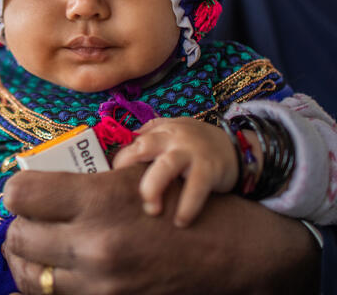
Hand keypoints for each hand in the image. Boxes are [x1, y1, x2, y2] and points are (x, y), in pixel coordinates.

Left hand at [2, 167, 318, 294]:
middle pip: (18, 238)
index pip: (21, 195)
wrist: (231, 252)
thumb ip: (80, 183)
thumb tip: (33, 189)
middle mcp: (94, 246)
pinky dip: (44, 286)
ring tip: (33, 248)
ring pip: (29, 277)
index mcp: (98, 201)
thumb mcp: (131, 176)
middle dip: (18, 227)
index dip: (17, 190)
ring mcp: (100, 285)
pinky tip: (49, 273)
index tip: (25, 192)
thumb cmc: (180, 201)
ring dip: (25, 259)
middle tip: (28, 220)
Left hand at [113, 117, 237, 226]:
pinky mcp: (210, 168)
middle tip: (123, 194)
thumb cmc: (198, 144)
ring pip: (166, 165)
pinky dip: (187, 206)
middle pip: (144, 147)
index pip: (133, 143)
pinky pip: (196, 188)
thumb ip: (151, 136)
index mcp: (161, 131)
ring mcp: (192, 151)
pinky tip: (180, 221)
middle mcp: (173, 137)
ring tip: (152, 210)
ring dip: (153, 188)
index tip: (114, 183)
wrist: (238, 148)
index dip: (121, 162)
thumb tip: (124, 150)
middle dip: (128, 167)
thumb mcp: (174, 132)